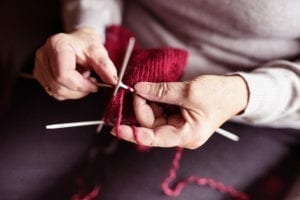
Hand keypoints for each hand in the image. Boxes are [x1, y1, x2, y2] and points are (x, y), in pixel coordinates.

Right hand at [33, 27, 117, 99]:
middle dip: (79, 90)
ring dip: (74, 91)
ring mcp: (39, 65)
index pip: (63, 75)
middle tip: (91, 81)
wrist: (79, 41)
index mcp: (57, 45)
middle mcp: (43, 54)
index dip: (81, 85)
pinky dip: (68, 91)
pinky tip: (75, 80)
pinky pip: (54, 92)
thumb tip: (112, 81)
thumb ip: (106, 66)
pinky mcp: (40, 75)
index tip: (94, 85)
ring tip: (82, 78)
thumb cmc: (86, 44)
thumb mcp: (99, 52)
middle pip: (58, 86)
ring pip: (56, 92)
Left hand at [112, 75, 248, 148]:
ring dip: (147, 102)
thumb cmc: (218, 94)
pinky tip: (153, 91)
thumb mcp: (188, 92)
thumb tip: (138, 89)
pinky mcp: (178, 117)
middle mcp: (181, 134)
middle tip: (137, 89)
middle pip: (151, 125)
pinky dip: (154, 100)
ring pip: (153, 117)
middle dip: (142, 107)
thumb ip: (161, 92)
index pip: (154, 138)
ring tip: (148, 87)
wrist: (234, 92)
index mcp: (187, 135)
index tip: (117, 129)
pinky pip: (160, 111)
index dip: (135, 134)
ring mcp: (179, 126)